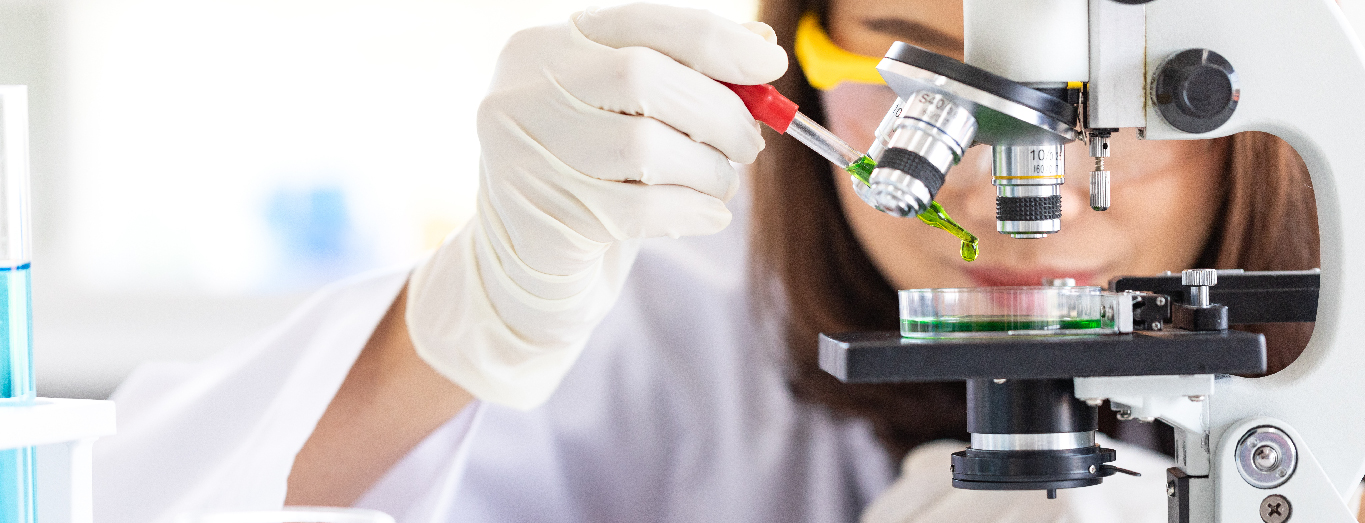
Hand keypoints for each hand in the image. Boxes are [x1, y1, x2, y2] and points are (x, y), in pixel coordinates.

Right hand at [405, 3, 786, 408]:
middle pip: (642, 78)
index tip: (770, 64)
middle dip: (718, 111)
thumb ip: (682, 75)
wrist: (529, 262)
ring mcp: (522, 156)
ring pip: (644, 148)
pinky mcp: (539, 219)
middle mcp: (522, 92)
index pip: (642, 25)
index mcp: (547, 46)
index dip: (716, 42)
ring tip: (720, 184)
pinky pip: (641, 209)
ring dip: (707, 169)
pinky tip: (708, 215)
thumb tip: (760, 46)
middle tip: (749, 144)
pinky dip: (692, 210)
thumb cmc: (593, 174)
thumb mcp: (628, 114)